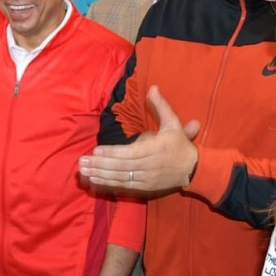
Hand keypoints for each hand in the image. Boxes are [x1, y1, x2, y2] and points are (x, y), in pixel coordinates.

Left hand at [79, 86, 199, 192]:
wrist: (192, 169)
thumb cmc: (179, 144)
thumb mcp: (173, 123)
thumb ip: (161, 106)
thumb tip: (152, 88)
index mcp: (157, 148)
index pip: (131, 152)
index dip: (113, 152)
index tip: (97, 150)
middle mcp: (151, 164)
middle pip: (122, 166)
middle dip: (100, 164)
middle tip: (82, 161)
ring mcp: (147, 178)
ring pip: (121, 177)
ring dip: (100, 174)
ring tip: (83, 170)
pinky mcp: (144, 187)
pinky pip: (124, 185)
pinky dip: (108, 183)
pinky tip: (94, 179)